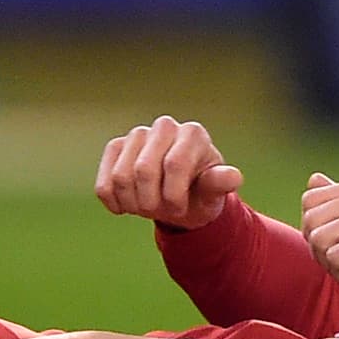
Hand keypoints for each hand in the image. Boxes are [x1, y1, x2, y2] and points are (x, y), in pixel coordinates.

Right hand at [95, 115, 242, 229]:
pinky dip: (113, 202)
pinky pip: (105, 182)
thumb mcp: (214, 194)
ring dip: (133, 204)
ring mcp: (137, 134)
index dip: (174, 195)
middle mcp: (165, 126)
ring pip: (121, 176)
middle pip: (144, 170)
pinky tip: (125, 208)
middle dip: (152, 202)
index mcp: (194, 134)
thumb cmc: (202, 193)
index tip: (180, 211)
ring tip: (147, 209)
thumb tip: (233, 177)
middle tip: (161, 212)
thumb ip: (219, 184)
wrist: (182, 196)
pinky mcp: (116, 147)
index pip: (174, 164)